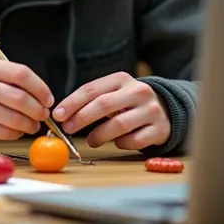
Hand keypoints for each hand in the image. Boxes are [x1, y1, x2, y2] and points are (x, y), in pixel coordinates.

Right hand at [0, 58, 53, 145]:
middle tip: (43, 116)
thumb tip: (45, 100)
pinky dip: (16, 134)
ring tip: (33, 126)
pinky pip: (3, 132)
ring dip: (29, 124)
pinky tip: (17, 131)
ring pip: (13, 118)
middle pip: (19, 98)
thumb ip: (17, 83)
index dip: (40, 88)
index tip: (48, 100)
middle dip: (37, 110)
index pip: (21, 74)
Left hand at [53, 73, 170, 149]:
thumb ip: (91, 100)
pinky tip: (117, 142)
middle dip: (81, 118)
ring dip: (99, 135)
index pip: (92, 89)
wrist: (165, 109)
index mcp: (122, 79)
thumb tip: (62, 114)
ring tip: (91, 140)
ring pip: (118, 125)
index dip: (72, 102)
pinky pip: (134, 141)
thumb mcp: (113, 93)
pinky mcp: (160, 129)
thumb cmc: (128, 102)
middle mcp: (138, 91)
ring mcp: (151, 110)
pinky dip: (121, 144)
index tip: (57, 114)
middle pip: (103, 104)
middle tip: (68, 128)